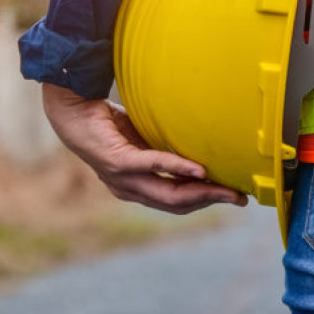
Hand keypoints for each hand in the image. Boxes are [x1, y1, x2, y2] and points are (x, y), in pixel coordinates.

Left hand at [41, 82, 246, 213]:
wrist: (72, 108)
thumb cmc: (107, 122)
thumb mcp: (142, 139)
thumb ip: (165, 149)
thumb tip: (200, 146)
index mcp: (134, 188)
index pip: (175, 203)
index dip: (205, 202)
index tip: (233, 197)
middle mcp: (128, 189)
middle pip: (177, 204)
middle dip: (211, 202)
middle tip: (240, 198)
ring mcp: (121, 178)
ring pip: (169, 194)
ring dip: (202, 191)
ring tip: (228, 189)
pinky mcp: (117, 161)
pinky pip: (153, 166)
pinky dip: (178, 168)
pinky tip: (199, 169)